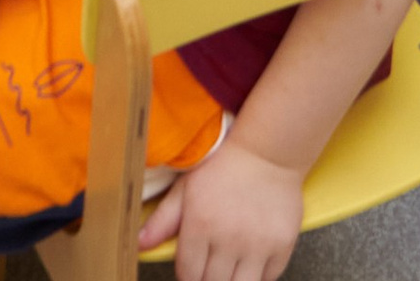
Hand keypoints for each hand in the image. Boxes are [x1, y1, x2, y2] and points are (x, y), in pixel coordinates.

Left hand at [140, 135, 306, 280]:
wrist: (267, 152)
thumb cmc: (223, 168)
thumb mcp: (186, 188)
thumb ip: (162, 220)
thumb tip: (138, 244)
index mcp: (200, 225)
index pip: (188, 275)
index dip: (187, 275)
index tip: (191, 268)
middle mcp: (228, 239)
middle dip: (207, 280)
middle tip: (209, 267)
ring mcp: (257, 246)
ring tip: (227, 268)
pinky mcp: (281, 247)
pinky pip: (267, 279)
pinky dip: (257, 276)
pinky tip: (249, 261)